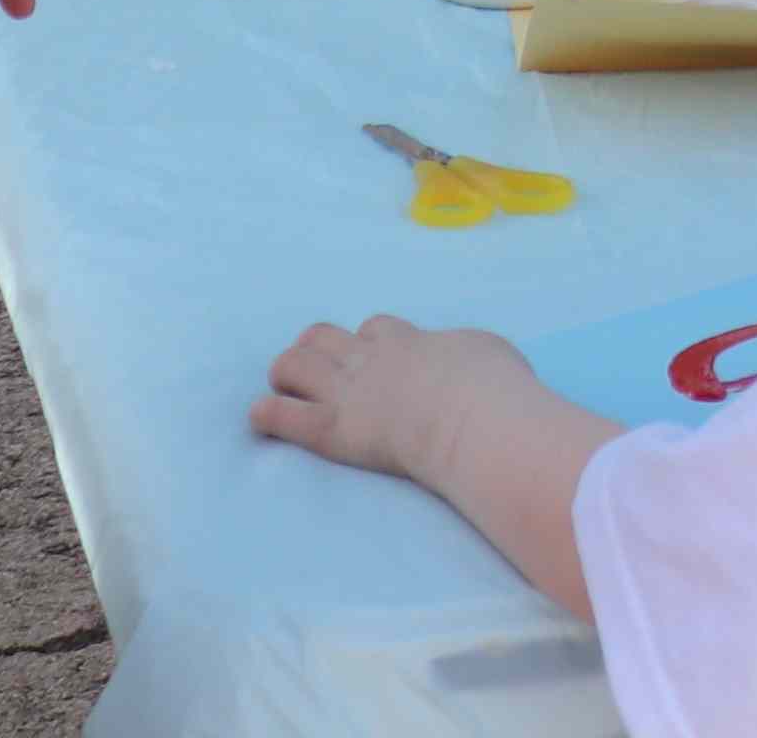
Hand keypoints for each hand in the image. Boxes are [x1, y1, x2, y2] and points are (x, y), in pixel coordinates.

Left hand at [252, 316, 550, 484]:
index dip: (370, 343)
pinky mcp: (329, 428)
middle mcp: (369, 358)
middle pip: (321, 336)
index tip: (377, 361)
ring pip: (292, 364)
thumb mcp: (489, 351)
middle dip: (315, 351)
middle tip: (322, 376)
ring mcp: (346, 392)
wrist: (473, 419)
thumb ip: (466, 351)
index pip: (375, 328)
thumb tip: (467, 357)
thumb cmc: (493, 387)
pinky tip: (264, 420)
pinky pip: (280, 415)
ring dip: (286, 375)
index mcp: (408, 341)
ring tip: (289, 393)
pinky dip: (266, 415)